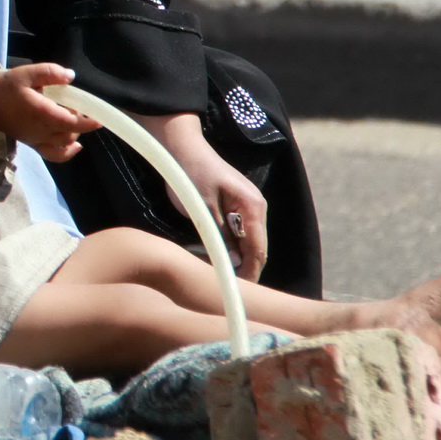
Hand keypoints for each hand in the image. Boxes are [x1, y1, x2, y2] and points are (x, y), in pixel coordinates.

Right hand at [0, 63, 99, 161]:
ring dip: (74, 131)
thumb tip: (71, 77)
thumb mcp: (26, 73)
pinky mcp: (33, 144)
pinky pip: (54, 155)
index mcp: (40, 112)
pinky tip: (76, 145)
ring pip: (65, 142)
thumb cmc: (6, 88)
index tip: (99, 117)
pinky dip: (67, 153)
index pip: (70, 121)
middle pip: (70, 132)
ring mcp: (37, 139)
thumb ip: (50, 73)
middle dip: (78, 120)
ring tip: (69, 116)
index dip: (88, 121)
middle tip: (72, 103)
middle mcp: (41, 130)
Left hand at [132, 111, 268, 281]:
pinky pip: (238, 233)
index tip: (239, 292)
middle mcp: (256, 208)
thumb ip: (219, 234)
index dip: (250, 272)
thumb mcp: (203, 208)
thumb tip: (231, 262)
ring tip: (225, 280)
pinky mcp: (235, 207)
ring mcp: (246, 207)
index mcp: (253, 207)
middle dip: (246, 270)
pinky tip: (221, 259)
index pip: (258, 249)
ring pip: (247, 242)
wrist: (182, 147)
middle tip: (230, 291)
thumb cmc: (191, 173)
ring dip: (238, 260)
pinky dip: (232, 247)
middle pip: (256, 248)